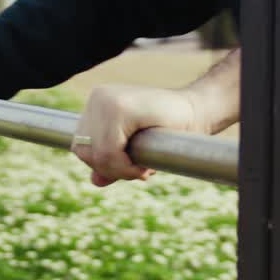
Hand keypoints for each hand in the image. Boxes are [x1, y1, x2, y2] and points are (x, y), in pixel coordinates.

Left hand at [71, 83, 200, 186]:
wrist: (198, 111)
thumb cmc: (169, 131)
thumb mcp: (135, 148)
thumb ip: (113, 162)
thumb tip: (94, 181)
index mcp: (96, 103)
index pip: (81, 146)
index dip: (103, 166)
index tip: (131, 168)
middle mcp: (98, 98)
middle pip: (83, 150)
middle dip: (110, 169)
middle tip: (139, 170)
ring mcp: (107, 100)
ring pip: (96, 153)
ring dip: (119, 170)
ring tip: (143, 168)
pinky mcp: (121, 107)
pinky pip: (109, 151)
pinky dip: (125, 167)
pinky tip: (144, 166)